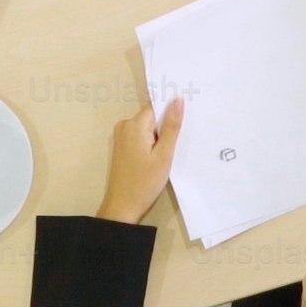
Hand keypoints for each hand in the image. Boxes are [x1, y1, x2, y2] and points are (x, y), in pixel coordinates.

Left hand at [98, 97, 183, 224]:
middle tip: (177, 144)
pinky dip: (150, 144)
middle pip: (152, 117)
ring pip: (147, 128)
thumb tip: (178, 100)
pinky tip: (157, 158)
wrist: (123, 207)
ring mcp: (120, 136)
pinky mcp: (121, 147)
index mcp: (134, 125)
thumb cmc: (144, 182)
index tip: (184, 123)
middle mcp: (124, 126)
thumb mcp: (164, 155)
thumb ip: (171, 126)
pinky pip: (140, 137)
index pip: (157, 107)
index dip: (171, 114)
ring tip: (167, 154)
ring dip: (158, 137)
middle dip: (165, 127)